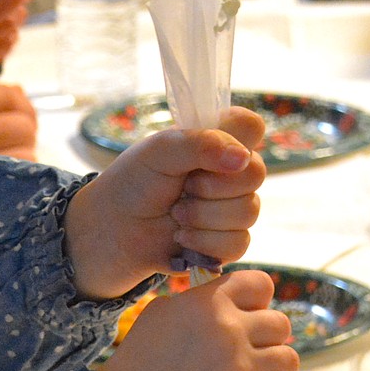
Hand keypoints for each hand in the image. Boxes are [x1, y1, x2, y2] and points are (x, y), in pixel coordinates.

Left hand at [64, 106, 266, 299]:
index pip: (252, 126)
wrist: (112, 230)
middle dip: (211, 187)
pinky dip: (205, 243)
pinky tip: (180, 238)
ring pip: (249, 212)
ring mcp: (232, 207)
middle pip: (257, 173)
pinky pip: (239, 244)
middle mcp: (230, 172)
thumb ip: (201, 144)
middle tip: (181, 188)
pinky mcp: (227, 242)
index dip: (235, 141)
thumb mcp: (160, 151)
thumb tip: (241, 159)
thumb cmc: (132, 183)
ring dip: (203, 216)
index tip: (203, 155)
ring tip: (176, 215)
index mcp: (218, 140)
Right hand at [100, 269, 309, 370]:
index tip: (248, 318)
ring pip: (291, 363)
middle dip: (267, 340)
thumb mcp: (160, 312)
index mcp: (211, 303)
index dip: (258, 302)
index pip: (261, 285)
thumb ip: (198, 299)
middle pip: (281, 326)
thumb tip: (225, 296)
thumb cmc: (138, 360)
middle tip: (249, 356)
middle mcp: (230, 332)